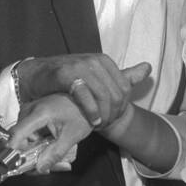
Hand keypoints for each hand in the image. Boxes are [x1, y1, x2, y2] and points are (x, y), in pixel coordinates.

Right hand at [7, 94, 93, 171]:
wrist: (86, 100)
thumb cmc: (81, 113)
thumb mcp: (71, 136)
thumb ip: (55, 153)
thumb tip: (40, 168)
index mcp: (39, 113)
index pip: (17, 134)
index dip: (14, 152)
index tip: (19, 166)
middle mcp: (28, 111)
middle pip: (19, 142)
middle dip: (33, 159)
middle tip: (52, 168)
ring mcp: (28, 113)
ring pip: (24, 142)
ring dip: (38, 155)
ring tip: (58, 161)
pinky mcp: (30, 117)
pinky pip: (29, 137)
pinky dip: (40, 147)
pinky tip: (53, 151)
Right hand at [16, 54, 150, 127]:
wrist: (37, 75)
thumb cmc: (67, 78)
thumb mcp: (98, 76)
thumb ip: (125, 74)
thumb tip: (149, 67)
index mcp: (103, 61)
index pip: (124, 88)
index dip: (121, 107)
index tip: (111, 118)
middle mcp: (94, 61)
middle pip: (116, 94)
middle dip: (113, 113)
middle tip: (105, 124)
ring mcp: (80, 66)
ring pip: (103, 95)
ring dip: (103, 114)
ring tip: (99, 125)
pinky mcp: (67, 75)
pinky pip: (86, 95)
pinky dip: (91, 111)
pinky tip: (92, 121)